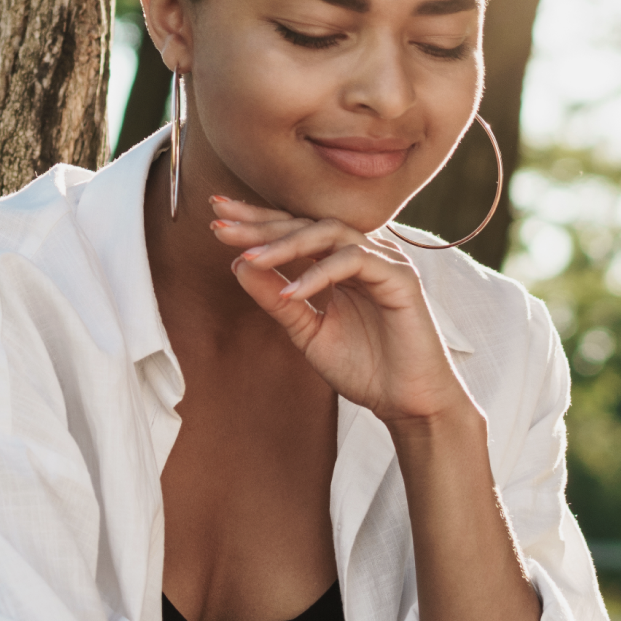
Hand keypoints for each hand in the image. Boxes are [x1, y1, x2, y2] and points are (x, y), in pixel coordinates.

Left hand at [209, 194, 472, 426]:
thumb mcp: (307, 332)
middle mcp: (362, 252)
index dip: (256, 222)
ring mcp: (384, 261)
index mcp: (339, 262)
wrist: (405, 402)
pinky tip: (290, 293)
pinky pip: (354, 262)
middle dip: (261, 224)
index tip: (215, 217)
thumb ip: (277, 301)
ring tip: (249, 258)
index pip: (294, 231)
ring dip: (286, 245)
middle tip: (221, 224)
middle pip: (306, 223)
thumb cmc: (363, 368)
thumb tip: (239, 265)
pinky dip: (319, 275)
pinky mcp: (400, 278)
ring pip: (329, 232)